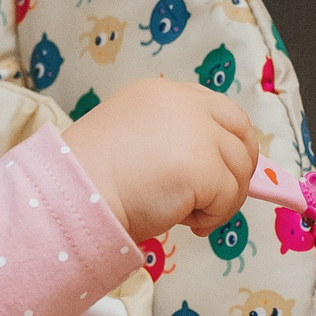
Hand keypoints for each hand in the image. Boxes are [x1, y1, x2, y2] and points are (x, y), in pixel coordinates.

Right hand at [61, 77, 256, 241]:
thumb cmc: (91, 177)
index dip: (230, 140)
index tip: (229, 168)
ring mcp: (197, 132)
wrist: (74, 193)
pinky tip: (186, 222)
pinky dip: (214, 216)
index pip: (218, 109)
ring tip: (190, 216)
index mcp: (162, 93)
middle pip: (240, 131)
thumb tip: (209, 169)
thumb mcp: (133, 139)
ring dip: (222, 200)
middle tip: (222, 198)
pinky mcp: (204, 165)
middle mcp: (183, 103)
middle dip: (240, 167)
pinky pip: (229, 197)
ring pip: (238, 169)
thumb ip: (171, 140)